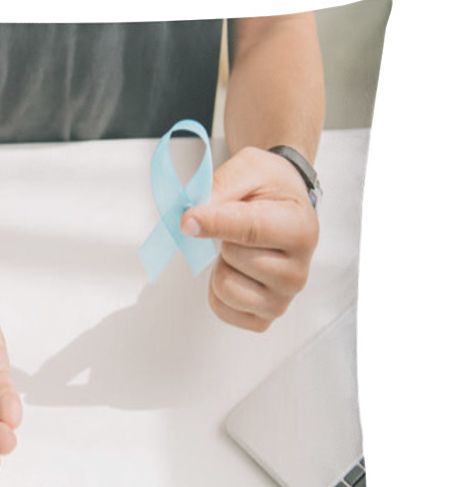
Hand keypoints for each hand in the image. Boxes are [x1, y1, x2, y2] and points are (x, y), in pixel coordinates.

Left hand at [181, 146, 318, 331]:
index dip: (214, 223)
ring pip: (224, 286)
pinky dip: (217, 290)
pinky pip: (221, 308)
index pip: (250, 230)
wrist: (283, 206)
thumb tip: (190, 221)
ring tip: (239, 249)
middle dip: (223, 238)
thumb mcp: (248, 168)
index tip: (187, 220)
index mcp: (300, 229)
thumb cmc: (267, 188)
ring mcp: (282, 299)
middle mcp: (298, 270)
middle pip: (232, 257)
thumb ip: (221, 187)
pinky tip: (236, 271)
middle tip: (238, 227)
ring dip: (220, 265)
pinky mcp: (264, 317)